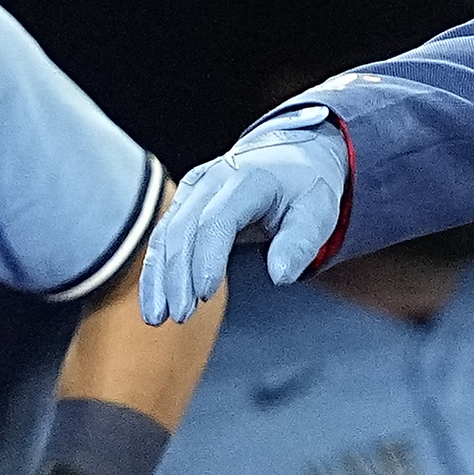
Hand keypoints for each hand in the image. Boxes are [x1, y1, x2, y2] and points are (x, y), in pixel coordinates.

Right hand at [140, 112, 349, 324]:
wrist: (292, 157)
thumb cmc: (306, 188)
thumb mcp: (319, 212)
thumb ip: (300, 243)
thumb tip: (280, 276)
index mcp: (248, 179)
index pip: (217, 221)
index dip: (207, 259)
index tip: (204, 295)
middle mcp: (213, 179)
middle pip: (185, 230)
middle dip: (178, 277)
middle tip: (179, 316)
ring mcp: (194, 189)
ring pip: (166, 235)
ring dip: (158, 278)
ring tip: (157, 317)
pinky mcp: (184, 202)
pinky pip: (163, 237)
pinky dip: (155, 270)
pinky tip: (154, 300)